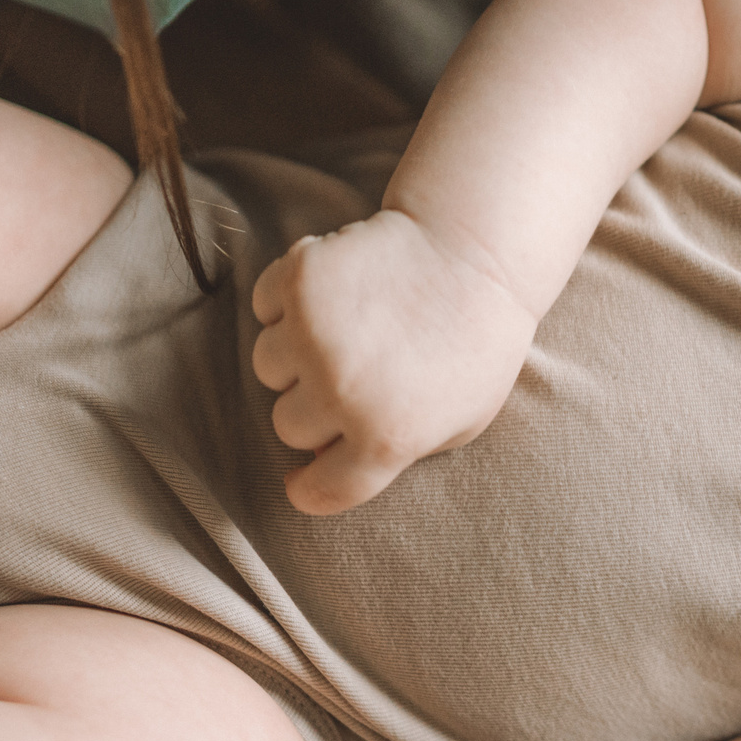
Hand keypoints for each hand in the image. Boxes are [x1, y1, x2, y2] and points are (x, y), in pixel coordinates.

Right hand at [250, 210, 535, 513]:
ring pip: (269, 368)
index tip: (306, 478)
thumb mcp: (461, 419)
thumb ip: (396, 452)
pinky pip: (264, 309)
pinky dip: (287, 303)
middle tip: (354, 375)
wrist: (477, 249)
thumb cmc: (476, 342)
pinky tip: (335, 293)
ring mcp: (314, 332)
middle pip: (288, 425)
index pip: (320, 491)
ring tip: (348, 329)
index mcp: (385, 436)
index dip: (311, 487)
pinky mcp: (297, 278)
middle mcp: (341, 390)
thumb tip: (324, 460)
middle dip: (314, 409)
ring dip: (297, 355)